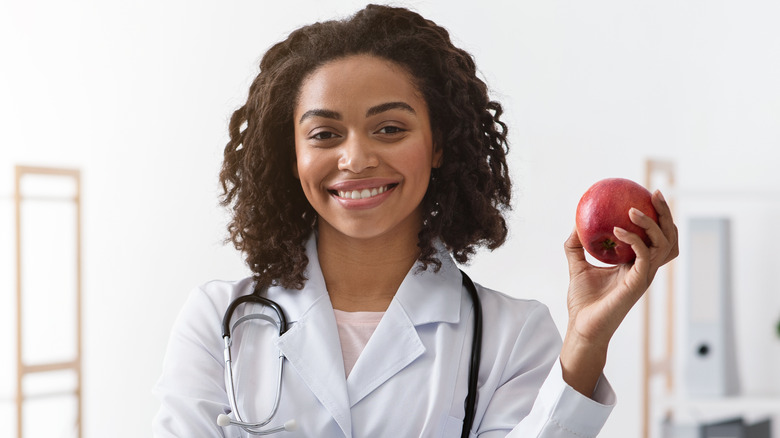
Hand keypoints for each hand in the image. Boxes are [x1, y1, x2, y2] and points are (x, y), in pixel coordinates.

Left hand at [560, 190, 677, 395]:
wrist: (582, 326)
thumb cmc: (583, 301)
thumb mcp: (577, 265)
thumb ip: (577, 245)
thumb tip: (575, 222)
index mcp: (636, 264)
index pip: (657, 237)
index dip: (659, 217)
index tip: (649, 195)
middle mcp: (646, 269)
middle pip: (669, 238)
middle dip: (667, 214)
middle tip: (655, 194)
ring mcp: (645, 277)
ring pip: (663, 244)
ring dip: (651, 224)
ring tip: (632, 210)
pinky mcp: (638, 284)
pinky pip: (644, 256)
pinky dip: (634, 240)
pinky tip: (617, 230)